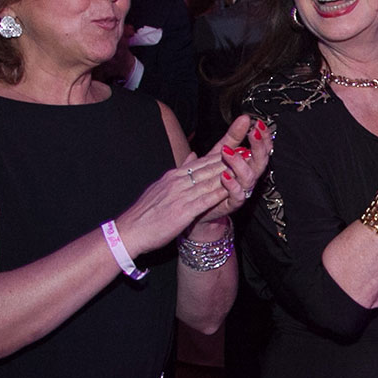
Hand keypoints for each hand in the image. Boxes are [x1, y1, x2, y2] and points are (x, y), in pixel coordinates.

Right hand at [121, 149, 242, 257]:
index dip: (222, 154)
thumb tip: (192, 156)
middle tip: (248, 149)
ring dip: (229, 171)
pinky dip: (219, 192)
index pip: (202, 161)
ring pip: (209, 180)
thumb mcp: (161, 186)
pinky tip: (231, 188)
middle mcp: (178, 182)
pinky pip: (205, 200)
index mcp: (174, 176)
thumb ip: (179, 171)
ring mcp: (180, 195)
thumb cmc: (145, 213)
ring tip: (245, 164)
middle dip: (230, 158)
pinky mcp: (182, 211)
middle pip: (209, 167)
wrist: (129, 231)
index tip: (238, 146)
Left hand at [191, 114, 274, 225]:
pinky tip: (224, 175)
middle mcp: (248, 178)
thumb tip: (244, 117)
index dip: (264, 138)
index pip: (262, 150)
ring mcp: (241, 191)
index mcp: (248, 165)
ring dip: (240, 164)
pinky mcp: (231, 204)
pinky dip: (232, 186)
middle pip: (261, 163)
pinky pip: (238, 196)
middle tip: (254, 133)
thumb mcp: (220, 154)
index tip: (259, 124)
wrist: (197, 205)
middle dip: (259, 147)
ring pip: (249, 178)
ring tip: (228, 152)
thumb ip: (232, 137)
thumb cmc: (210, 179)